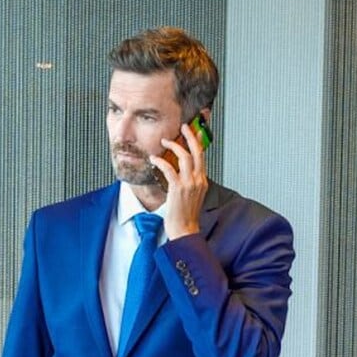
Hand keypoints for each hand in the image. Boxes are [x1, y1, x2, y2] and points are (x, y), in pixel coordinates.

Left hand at [150, 120, 209, 240]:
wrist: (184, 230)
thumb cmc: (185, 216)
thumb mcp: (192, 195)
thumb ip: (189, 182)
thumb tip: (180, 171)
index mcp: (202, 181)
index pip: (202, 156)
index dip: (198, 142)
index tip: (194, 132)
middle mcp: (198, 180)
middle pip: (197, 151)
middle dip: (190, 136)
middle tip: (183, 127)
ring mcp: (189, 184)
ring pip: (185, 156)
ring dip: (173, 146)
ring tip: (165, 141)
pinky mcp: (178, 188)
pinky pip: (169, 169)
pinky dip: (160, 161)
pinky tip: (154, 159)